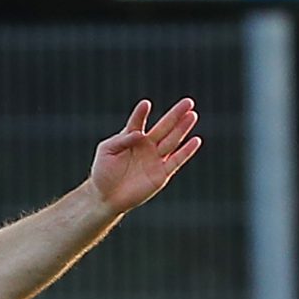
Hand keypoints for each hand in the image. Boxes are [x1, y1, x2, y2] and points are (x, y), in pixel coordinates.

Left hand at [87, 98, 201, 214]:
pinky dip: (186, 151)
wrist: (106, 197)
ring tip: (192, 115)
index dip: (141, 113)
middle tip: (188, 102)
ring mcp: (155, 159)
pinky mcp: (161, 174)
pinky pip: (176, 161)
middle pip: (164, 127)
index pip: (138, 122)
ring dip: (182, 128)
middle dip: (176, 115)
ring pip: (172, 141)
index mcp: (132, 137)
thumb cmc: (103, 172)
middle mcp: (146, 146)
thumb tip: (140, 135)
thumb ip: (122, 140)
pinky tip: (195, 140)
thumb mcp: (106, 151)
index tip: (145, 104)